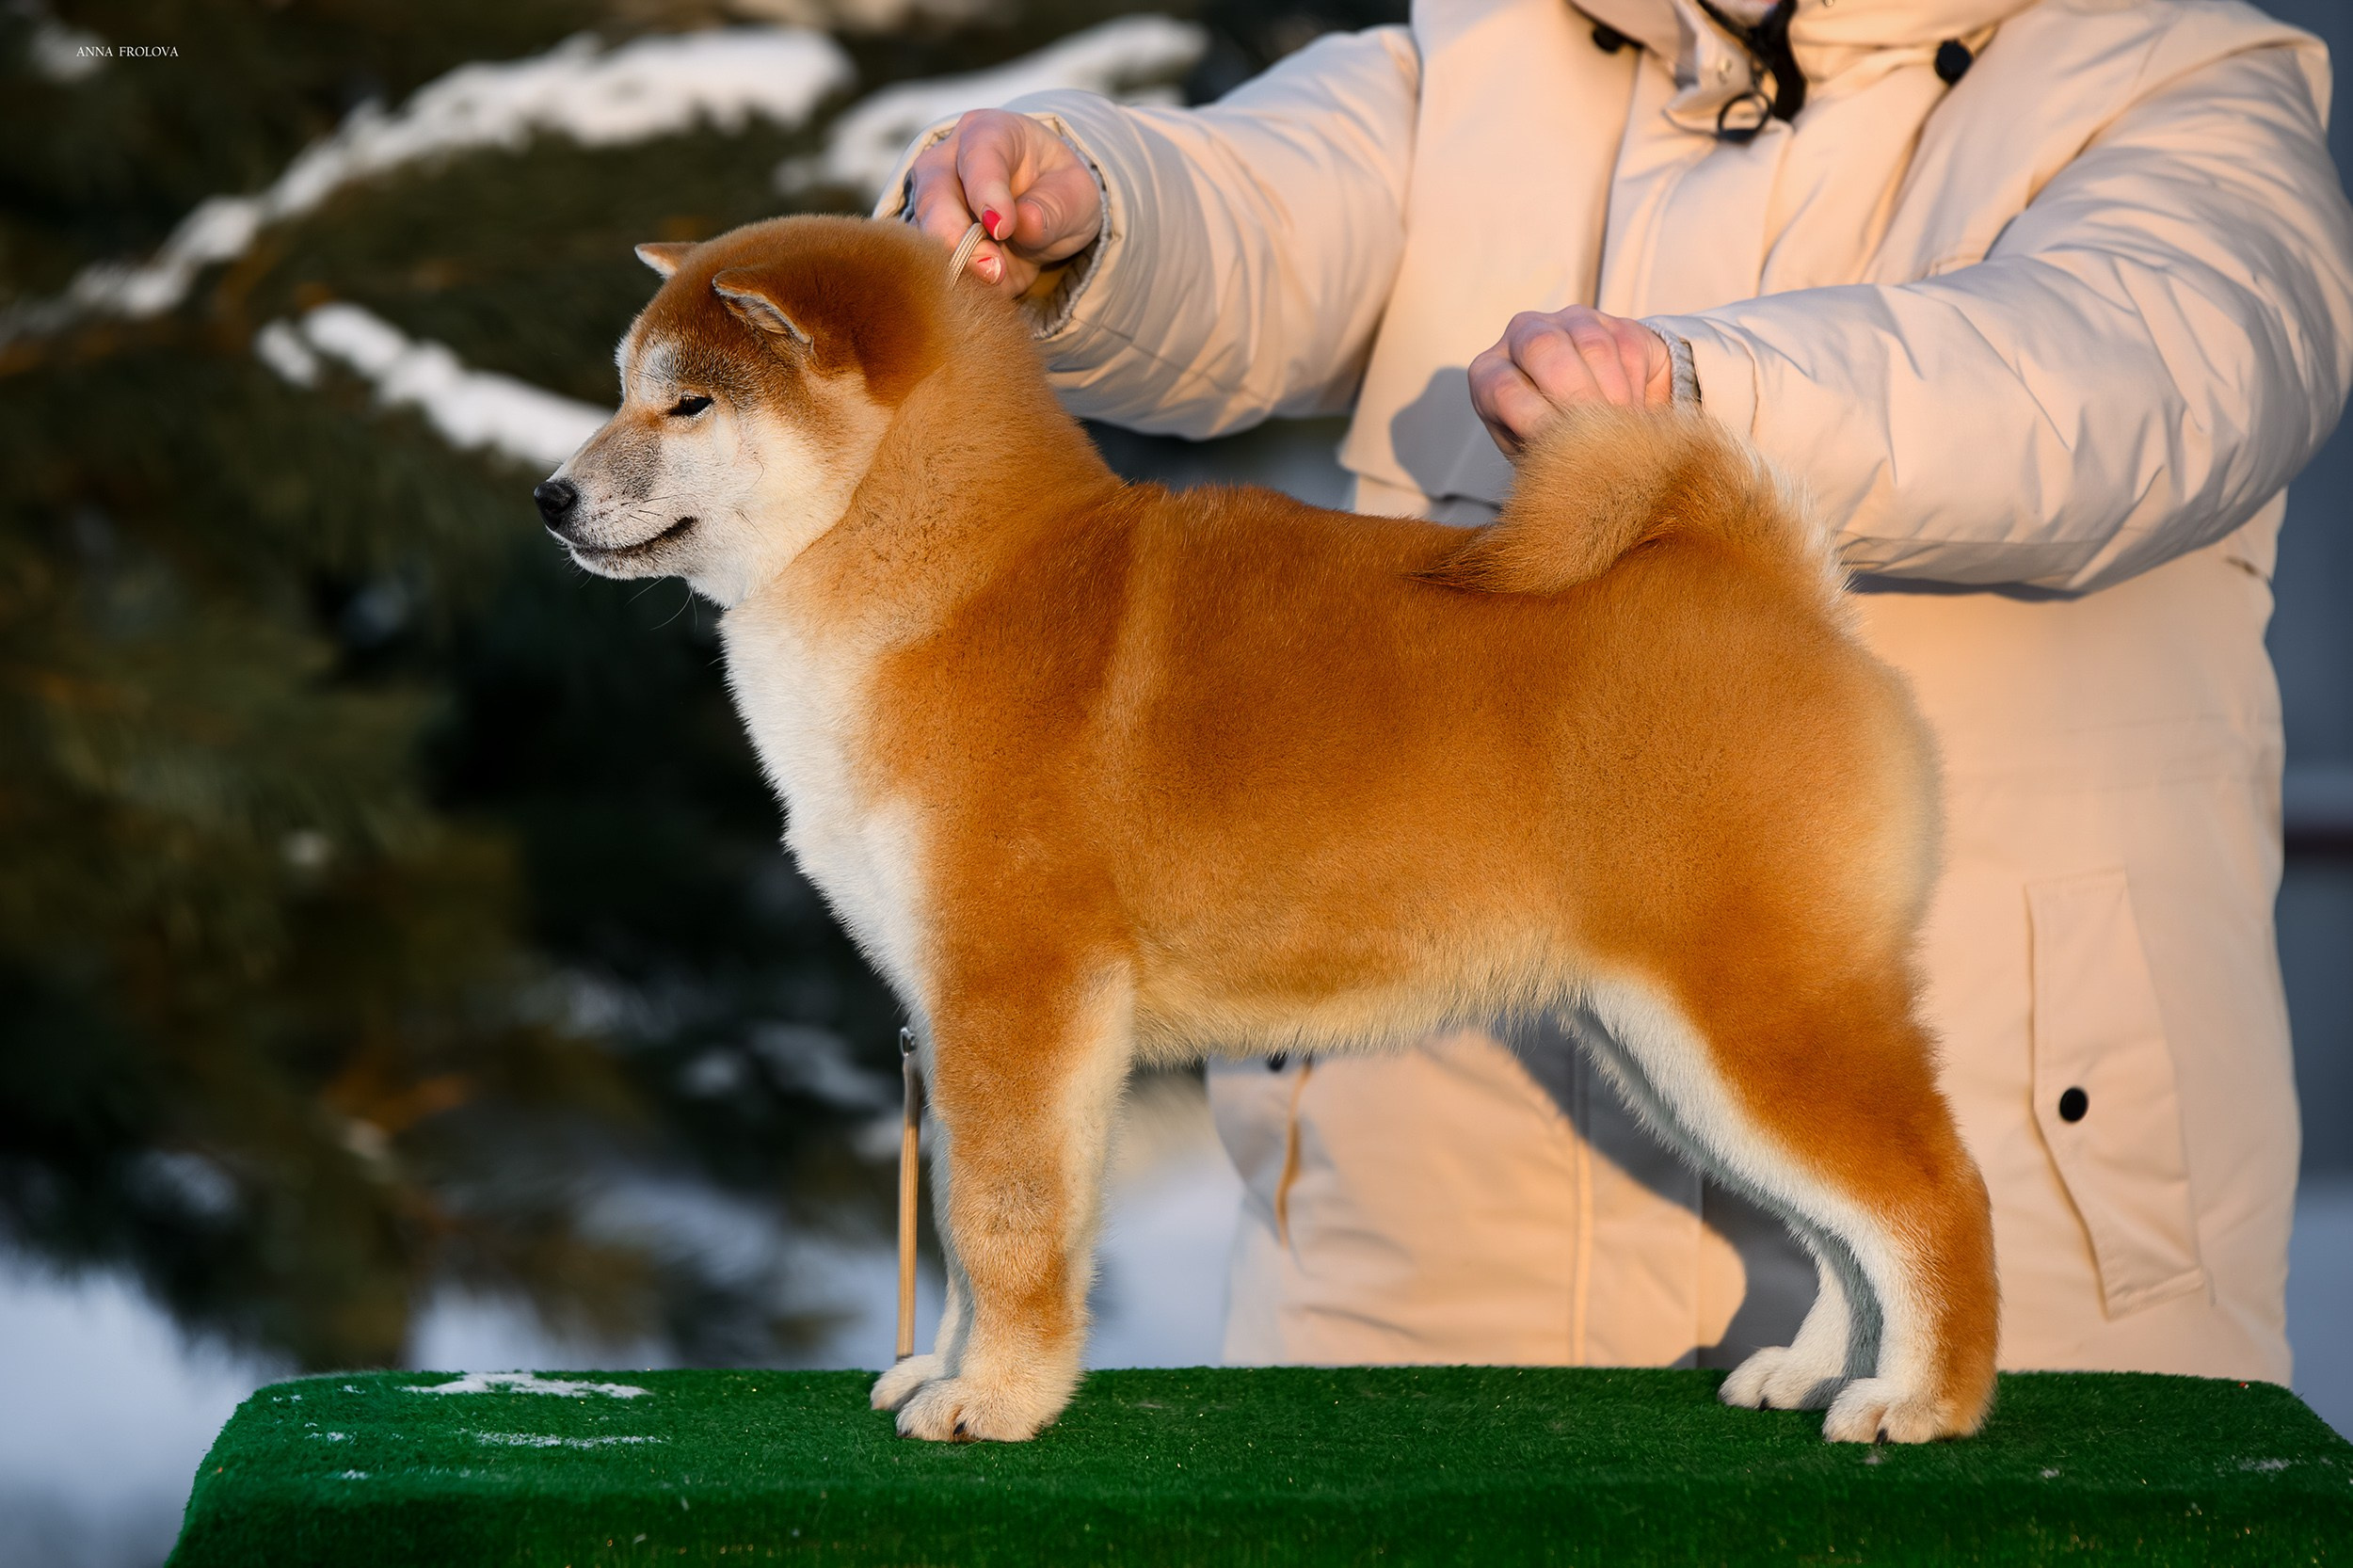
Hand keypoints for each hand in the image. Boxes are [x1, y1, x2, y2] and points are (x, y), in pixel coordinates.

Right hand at [903, 109, 1103, 295]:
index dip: (987, 192)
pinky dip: (955, 284)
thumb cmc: (1057, 190)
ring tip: (992, 286)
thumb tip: (1025, 224)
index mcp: (988, 133)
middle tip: (993, 271)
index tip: (1004, 227)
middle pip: (934, 196)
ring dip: (953, 266)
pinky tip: (981, 296)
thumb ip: (1055, 208)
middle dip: (958, 237)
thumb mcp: (1076, 195)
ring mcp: (929, 203)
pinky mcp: (927, 242)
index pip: (979, 156)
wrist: (1041, 211)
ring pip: (923, 235)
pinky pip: (929, 266)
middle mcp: (946, 162)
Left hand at [1468, 306, 1674, 454]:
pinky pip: (1628, 348)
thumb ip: (1539, 453)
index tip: (1565, 452)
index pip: (1503, 390)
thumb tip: (1561, 463)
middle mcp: (1523, 334)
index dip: (1537, 422)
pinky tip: (1633, 410)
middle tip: (1599, 435)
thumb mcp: (1535, 456)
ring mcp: (1569, 321)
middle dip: (1576, 396)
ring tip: (1620, 431)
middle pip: (1542, 347)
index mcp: (1490, 373)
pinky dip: (1635, 388)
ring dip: (1613, 397)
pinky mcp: (1614, 322)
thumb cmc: (1552, 445)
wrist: (1594, 425)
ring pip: (1593, 346)